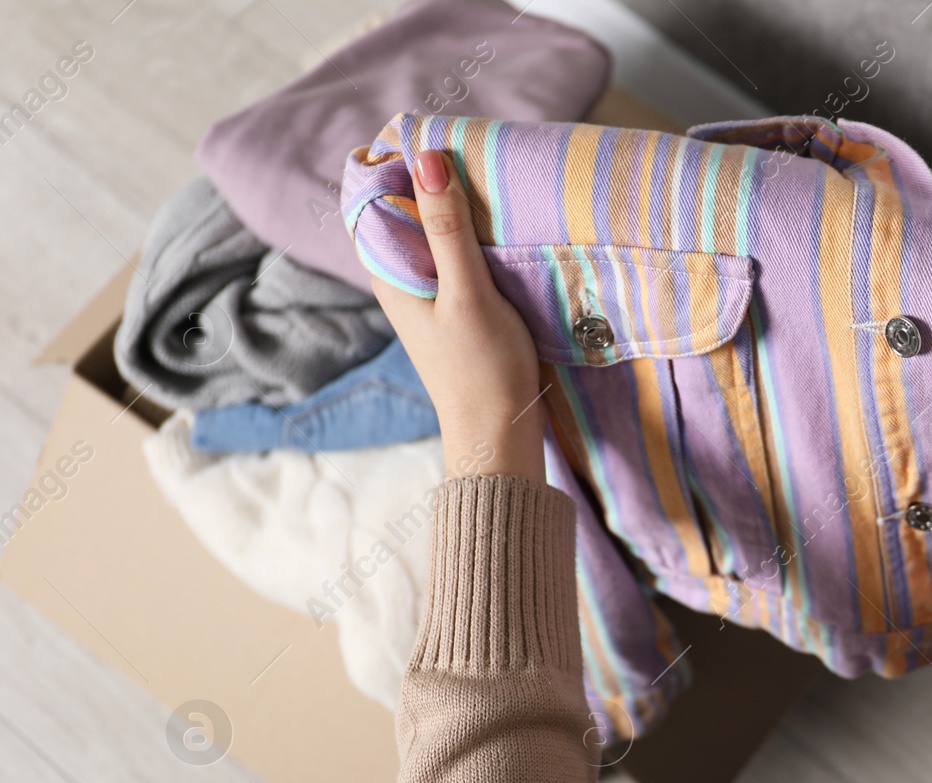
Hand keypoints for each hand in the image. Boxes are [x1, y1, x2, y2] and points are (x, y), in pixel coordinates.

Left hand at [370, 149, 545, 482]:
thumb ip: (448, 228)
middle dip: (430, 177)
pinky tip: (498, 229)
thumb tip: (425, 157)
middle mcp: (398, 277)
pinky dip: (470, 233)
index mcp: (387, 270)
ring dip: (455, 205)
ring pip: (430, 229)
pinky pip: (452, 252)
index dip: (396, 159)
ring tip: (489, 183)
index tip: (436, 139)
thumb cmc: (483, 369)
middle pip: (403, 207)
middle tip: (472, 154)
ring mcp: (426, 292)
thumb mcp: (468, 293)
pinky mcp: (454, 304)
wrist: (500, 435)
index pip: (372, 193)